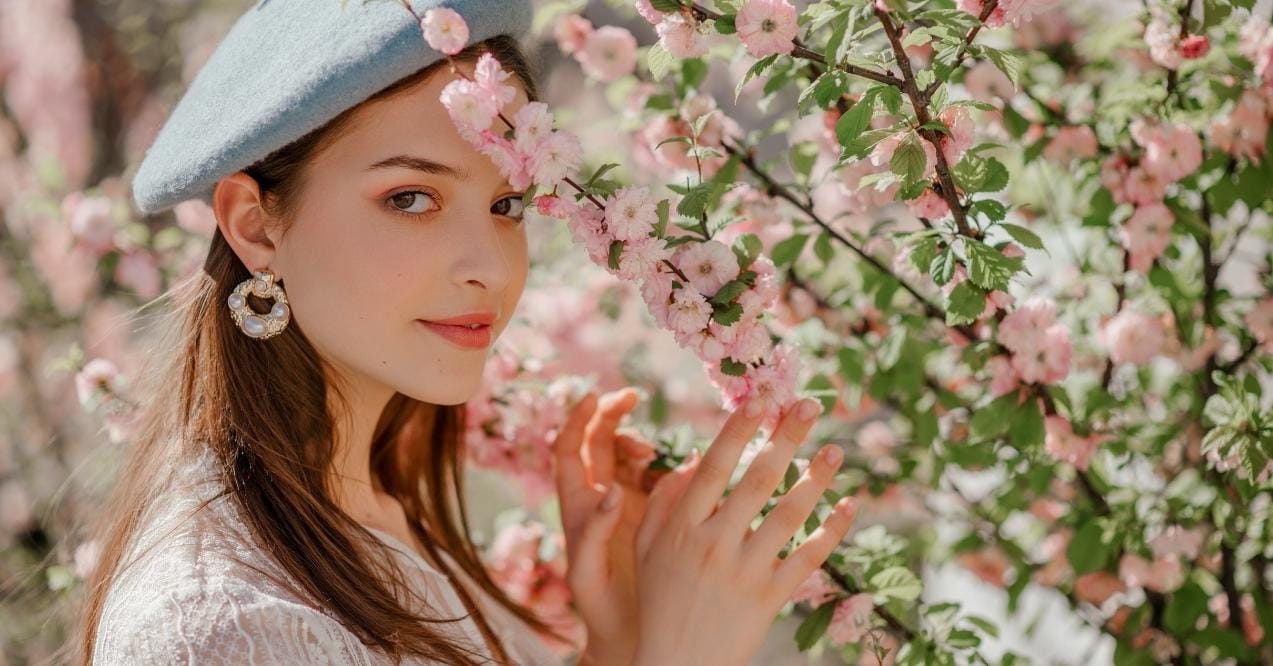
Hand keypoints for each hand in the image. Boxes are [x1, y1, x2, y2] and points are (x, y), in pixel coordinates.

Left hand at [553, 387, 657, 664]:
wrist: (631, 636)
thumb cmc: (601, 613)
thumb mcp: (589, 575)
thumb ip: (593, 533)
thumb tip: (609, 491)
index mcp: (576, 509)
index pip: (567, 451)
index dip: (576, 420)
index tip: (595, 396)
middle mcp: (599, 500)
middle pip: (598, 442)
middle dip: (612, 414)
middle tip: (632, 396)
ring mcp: (628, 504)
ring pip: (630, 456)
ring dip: (641, 440)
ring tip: (651, 451)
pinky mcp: (655, 514)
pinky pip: (660, 477)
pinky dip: (669, 464)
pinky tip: (683, 469)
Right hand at [630, 395, 857, 665]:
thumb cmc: (659, 602)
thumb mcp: (646, 550)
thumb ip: (665, 501)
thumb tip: (695, 456)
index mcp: (682, 528)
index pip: (714, 467)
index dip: (739, 429)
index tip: (761, 399)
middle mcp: (714, 544)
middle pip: (757, 480)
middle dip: (786, 437)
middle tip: (811, 405)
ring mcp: (745, 572)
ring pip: (789, 515)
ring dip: (816, 478)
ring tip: (836, 450)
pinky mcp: (770, 599)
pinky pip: (809, 558)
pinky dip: (832, 531)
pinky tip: (850, 505)